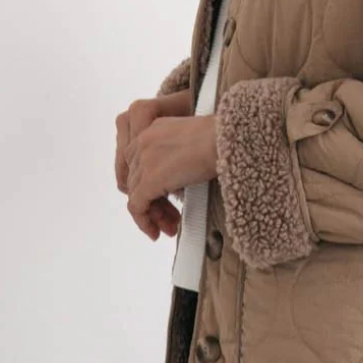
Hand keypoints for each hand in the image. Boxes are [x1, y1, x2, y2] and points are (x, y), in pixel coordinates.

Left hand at [124, 114, 218, 240]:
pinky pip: (136, 207)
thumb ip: (176, 155)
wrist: (226, 140)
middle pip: (136, 181)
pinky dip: (144, 222)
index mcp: (152, 130)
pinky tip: (155, 232)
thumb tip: (175, 180)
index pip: (138, 164)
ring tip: (168, 227)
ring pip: (136, 195)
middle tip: (169, 218)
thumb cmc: (221, 139)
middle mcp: (142, 143)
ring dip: (152, 215)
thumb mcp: (191, 143)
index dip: (148, 186)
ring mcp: (143, 161)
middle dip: (152, 203)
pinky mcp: (149, 180)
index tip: (163, 200)